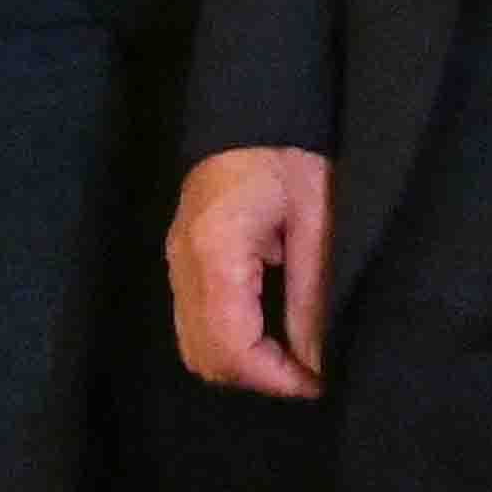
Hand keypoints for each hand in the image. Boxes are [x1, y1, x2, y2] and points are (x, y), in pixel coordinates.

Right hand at [170, 146, 331, 399]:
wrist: (254, 109)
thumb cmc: (291, 156)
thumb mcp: (316, 223)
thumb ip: (311, 296)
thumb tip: (316, 361)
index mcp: (216, 252)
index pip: (231, 345)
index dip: (273, 377)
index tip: (316, 382)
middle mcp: (184, 265)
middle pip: (204, 356)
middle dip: (256, 377)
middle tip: (307, 372)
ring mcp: (175, 262)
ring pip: (193, 346)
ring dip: (240, 364)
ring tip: (290, 358)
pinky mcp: (180, 259)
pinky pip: (193, 323)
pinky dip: (227, 342)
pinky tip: (267, 333)